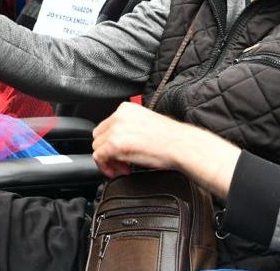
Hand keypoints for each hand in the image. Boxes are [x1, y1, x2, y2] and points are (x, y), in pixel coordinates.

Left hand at [91, 102, 237, 198]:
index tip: (121, 153)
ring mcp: (116, 129)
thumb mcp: (144, 123)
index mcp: (126, 109)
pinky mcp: (115, 144)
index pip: (106, 126)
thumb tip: (118, 140)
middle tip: (122, 163)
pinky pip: (99, 157)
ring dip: (108, 160)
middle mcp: (118, 115)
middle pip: (99, 136)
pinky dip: (106, 167)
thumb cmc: (170, 138)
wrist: (182, 145)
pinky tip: (121, 170)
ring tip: (124, 167)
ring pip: (97, 147)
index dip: (111, 143)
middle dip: (107, 151)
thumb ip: (128, 127)